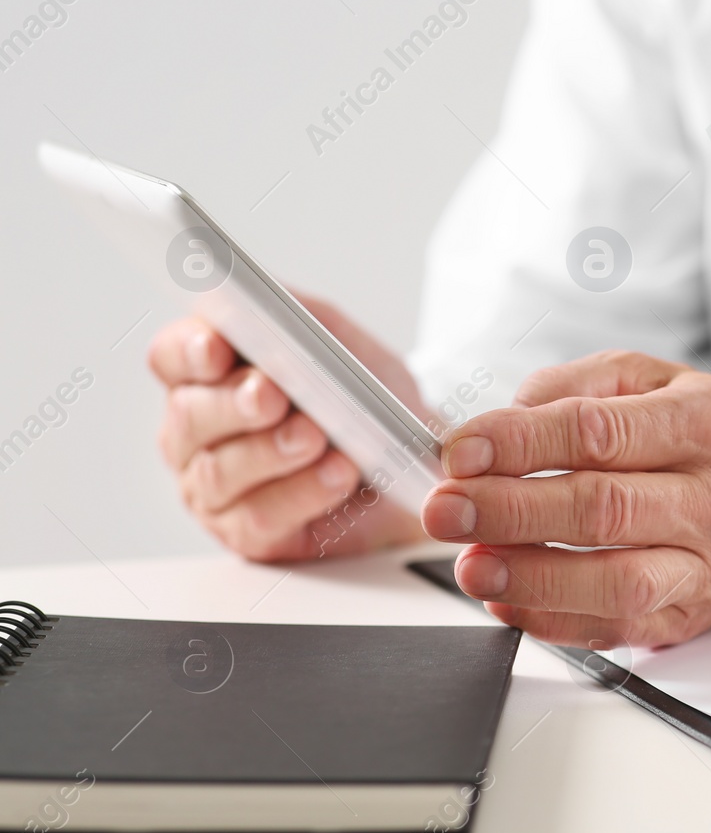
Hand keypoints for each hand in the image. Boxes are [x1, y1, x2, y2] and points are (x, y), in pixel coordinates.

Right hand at [148, 295, 424, 560]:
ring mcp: (216, 487)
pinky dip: (301, 493)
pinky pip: (259, 517)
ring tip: (316, 436)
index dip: (189, 351)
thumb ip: (303, 316)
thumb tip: (272, 300)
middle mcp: (199, 432)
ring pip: (220, 471)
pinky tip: (336, 474)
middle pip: (189, 414)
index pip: (173, 356)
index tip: (218, 346)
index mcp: (209, 375)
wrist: (414, 463)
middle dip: (234, 403)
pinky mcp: (248, 532)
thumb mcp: (346, 343)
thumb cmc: (369, 400)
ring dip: (271, 450)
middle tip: (272, 395)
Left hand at [418, 351, 710, 646]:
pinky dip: (554, 620)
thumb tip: (507, 418)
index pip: (601, 433)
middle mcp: (710, 497)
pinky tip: (508, 600)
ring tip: (472, 565)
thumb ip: (582, 385)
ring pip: (615, 581)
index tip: (461, 450)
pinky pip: (618, 628)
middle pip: (602, 509)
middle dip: (510, 511)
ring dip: (532, 577)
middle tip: (447, 509)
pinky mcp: (690, 614)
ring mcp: (704, 564)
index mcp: (703, 423)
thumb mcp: (661, 378)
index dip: (522, 443)